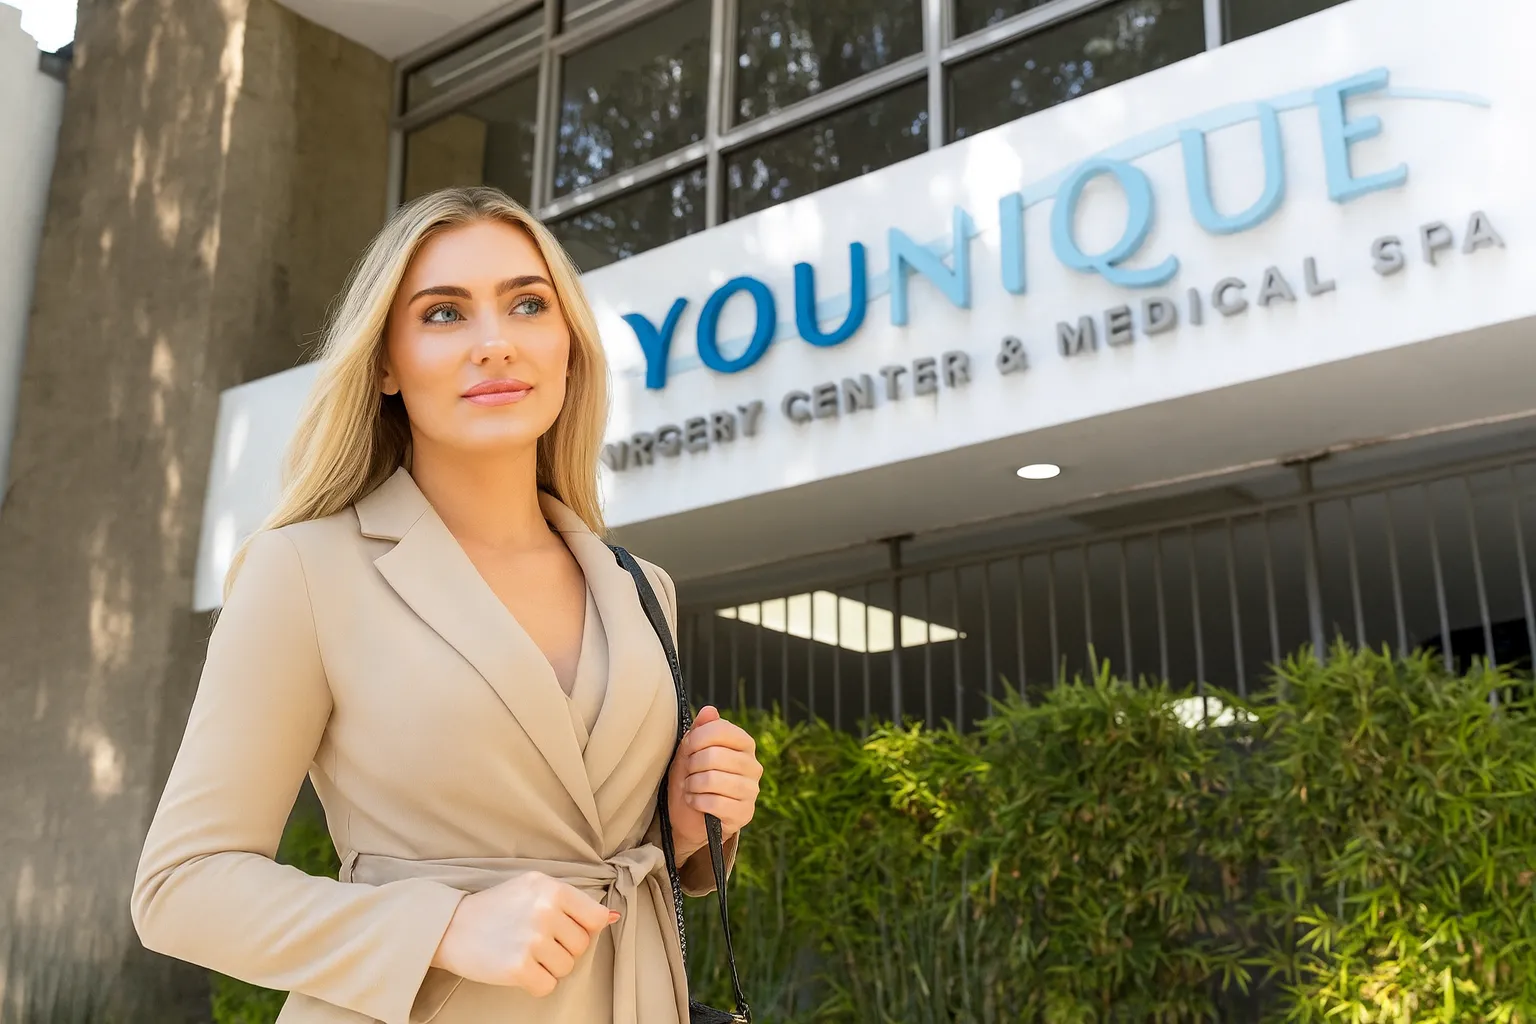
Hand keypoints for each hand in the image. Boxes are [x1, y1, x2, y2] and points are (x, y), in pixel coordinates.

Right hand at [430, 872, 616, 995]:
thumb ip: (572, 902)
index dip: (584, 928)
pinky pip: (548, 986)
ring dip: (550, 966)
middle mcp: (544, 911)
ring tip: (526, 952)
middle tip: (536, 940)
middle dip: (563, 948)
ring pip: (566, 967)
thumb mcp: (534, 888)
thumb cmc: (497, 907)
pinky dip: (536, 983)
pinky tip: (520, 968)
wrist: (453, 926)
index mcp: (551, 888)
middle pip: (582, 945)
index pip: (595, 917)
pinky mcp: (518, 968)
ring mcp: (532, 940)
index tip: (564, 929)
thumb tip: (612, 918)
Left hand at [667, 706, 762, 860]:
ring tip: (691, 787)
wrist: (690, 817)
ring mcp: (751, 791)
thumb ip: (701, 729)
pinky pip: (715, 802)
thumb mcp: (691, 751)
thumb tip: (709, 710)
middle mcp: (753, 766)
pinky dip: (697, 801)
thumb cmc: (692, 778)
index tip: (687, 748)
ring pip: (713, 779)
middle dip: (692, 765)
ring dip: (693, 784)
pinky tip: (695, 802)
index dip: (697, 738)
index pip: (722, 729)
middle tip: (688, 772)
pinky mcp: (744, 814)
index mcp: (744, 744)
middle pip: (714, 755)